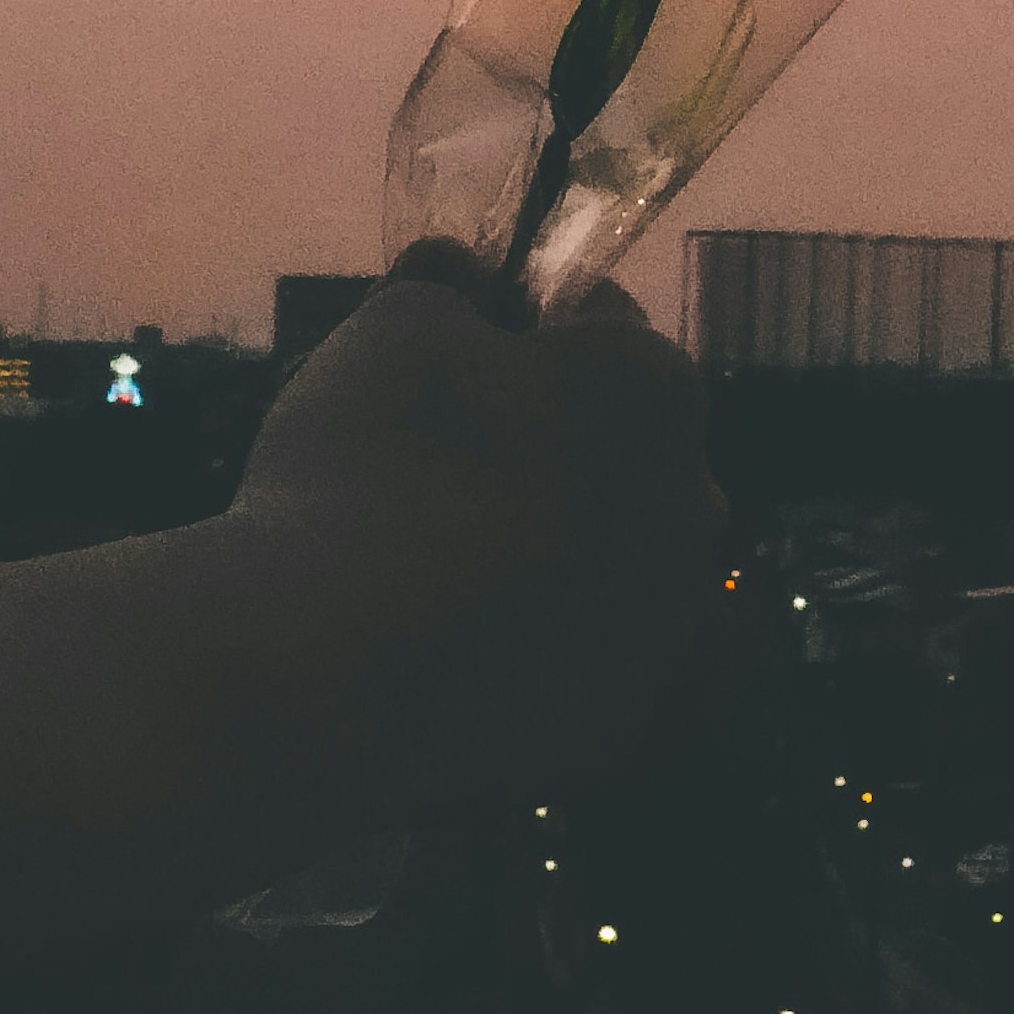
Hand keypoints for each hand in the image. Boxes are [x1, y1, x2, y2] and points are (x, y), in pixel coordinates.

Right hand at [221, 243, 728, 811]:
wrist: (321, 670)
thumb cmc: (367, 461)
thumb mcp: (390, 326)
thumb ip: (442, 287)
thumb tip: (459, 278)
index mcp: (657, 390)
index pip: (600, 329)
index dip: (520, 332)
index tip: (448, 360)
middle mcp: (691, 510)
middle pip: (617, 455)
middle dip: (545, 452)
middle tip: (427, 471)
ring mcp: (662, 635)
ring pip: (604, 570)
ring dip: (541, 561)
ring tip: (421, 576)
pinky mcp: (613, 736)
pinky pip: (570, 673)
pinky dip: (520, 662)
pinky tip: (433, 661)